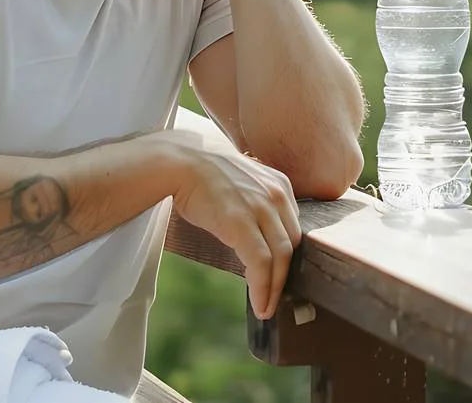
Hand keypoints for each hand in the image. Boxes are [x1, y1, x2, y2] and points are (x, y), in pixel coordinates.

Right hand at [159, 129, 301, 319]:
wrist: (178, 162)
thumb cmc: (204, 173)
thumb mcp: (242, 183)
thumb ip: (256, 202)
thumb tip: (254, 231)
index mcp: (279, 184)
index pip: (293, 227)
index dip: (288, 256)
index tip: (280, 275)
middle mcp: (276, 195)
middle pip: (292, 245)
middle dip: (286, 276)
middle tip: (276, 297)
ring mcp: (260, 208)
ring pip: (280, 258)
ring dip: (275, 289)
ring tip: (266, 308)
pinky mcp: (241, 223)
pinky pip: (261, 263)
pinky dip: (262, 288)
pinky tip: (259, 305)